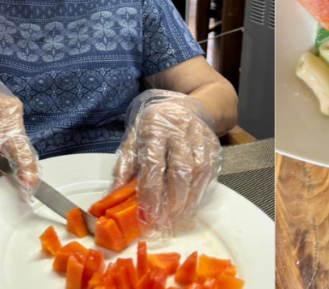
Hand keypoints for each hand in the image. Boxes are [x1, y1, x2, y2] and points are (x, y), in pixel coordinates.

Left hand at [111, 90, 221, 236]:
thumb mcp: (134, 138)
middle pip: (180, 171)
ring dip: (188, 200)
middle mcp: (180, 131)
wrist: (186, 106)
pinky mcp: (213, 146)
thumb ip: (125, 166)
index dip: (152, 192)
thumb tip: (114, 195)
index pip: (154, 164)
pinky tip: (189, 205)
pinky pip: (210, 173)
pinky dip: (200, 192)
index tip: (147, 214)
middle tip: (164, 222)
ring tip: (176, 218)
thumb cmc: (155, 126)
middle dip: (173, 201)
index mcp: (155, 128)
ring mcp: (200, 138)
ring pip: (198, 174)